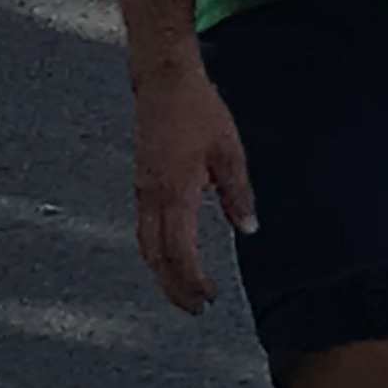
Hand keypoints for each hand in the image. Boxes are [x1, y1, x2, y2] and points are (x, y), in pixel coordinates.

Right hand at [129, 55, 257, 311]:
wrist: (163, 79)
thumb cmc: (197, 110)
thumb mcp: (228, 152)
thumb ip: (237, 194)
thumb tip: (247, 228)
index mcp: (175, 192)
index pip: (179, 252)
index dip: (192, 281)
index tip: (209, 298)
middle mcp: (151, 195)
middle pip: (155, 257)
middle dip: (173, 287)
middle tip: (194, 308)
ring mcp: (141, 188)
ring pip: (144, 244)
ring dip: (162, 272)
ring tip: (181, 289)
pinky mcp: (140, 180)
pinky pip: (142, 227)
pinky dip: (154, 250)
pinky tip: (169, 254)